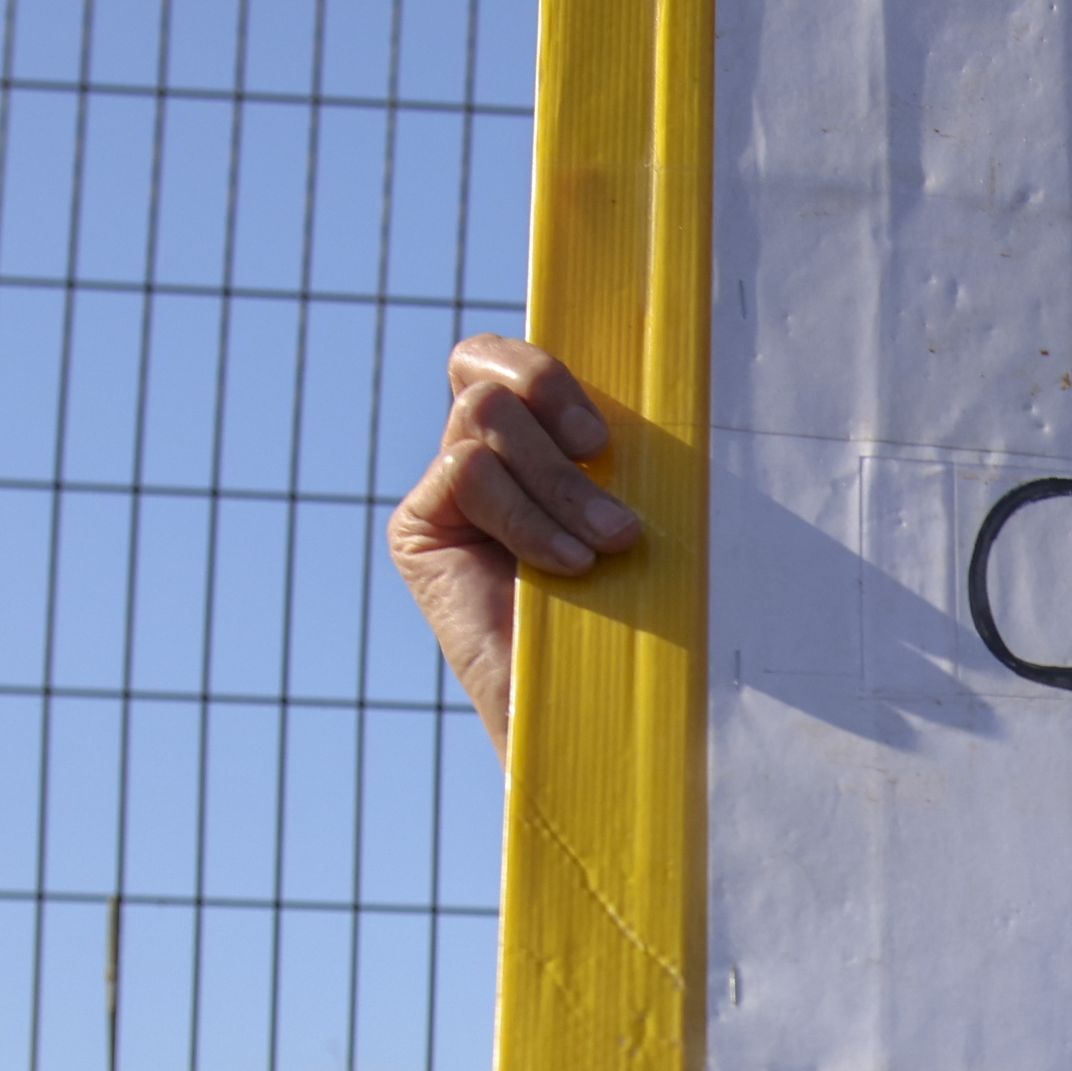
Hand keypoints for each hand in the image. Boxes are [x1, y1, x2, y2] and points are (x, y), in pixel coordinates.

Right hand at [390, 334, 637, 755]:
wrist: (599, 710)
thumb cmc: (641, 613)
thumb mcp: (635, 508)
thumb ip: (615, 452)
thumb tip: (653, 379)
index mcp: (532, 440)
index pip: (507, 359)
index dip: (545, 369)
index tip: (604, 429)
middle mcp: (479, 458)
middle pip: (485, 371)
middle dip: (553, 400)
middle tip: (604, 457)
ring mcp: (444, 495)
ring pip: (482, 418)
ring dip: (557, 480)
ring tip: (607, 544)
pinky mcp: (419, 531)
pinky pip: (466, 474)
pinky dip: (527, 517)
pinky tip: (568, 567)